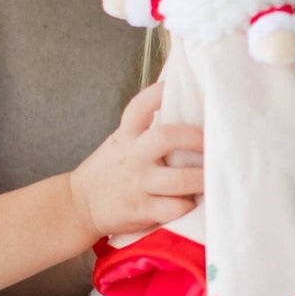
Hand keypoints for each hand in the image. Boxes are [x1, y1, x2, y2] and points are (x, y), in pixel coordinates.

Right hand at [69, 78, 202, 240]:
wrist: (80, 205)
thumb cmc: (110, 170)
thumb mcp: (120, 142)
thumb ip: (145, 130)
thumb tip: (186, 112)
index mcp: (126, 135)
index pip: (140, 106)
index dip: (159, 93)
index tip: (176, 85)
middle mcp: (133, 156)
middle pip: (166, 137)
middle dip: (195, 139)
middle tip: (214, 144)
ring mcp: (138, 183)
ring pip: (179, 179)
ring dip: (202, 178)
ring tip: (214, 176)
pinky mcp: (142, 210)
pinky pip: (174, 208)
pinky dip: (189, 205)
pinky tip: (195, 202)